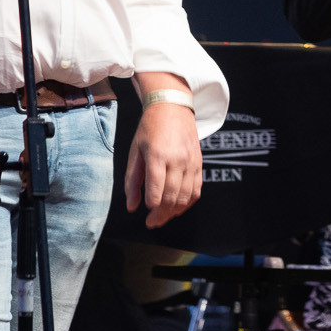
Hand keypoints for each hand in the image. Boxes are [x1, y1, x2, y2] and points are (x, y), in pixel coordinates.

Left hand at [125, 102, 202, 227]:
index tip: (145, 212)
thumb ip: (132, 180)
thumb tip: (131, 207)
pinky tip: (177, 209)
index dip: (151, 206)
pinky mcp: (198, 164)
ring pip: (185, 197)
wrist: (172, 108)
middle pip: (172, 197)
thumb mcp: (135, 151)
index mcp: (157, 156)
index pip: (156, 190)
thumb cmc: (150, 128)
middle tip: (152, 222)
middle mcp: (176, 160)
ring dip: (174, 212)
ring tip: (162, 218)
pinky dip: (187, 204)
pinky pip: (196, 191)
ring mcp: (191, 163)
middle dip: (161, 214)